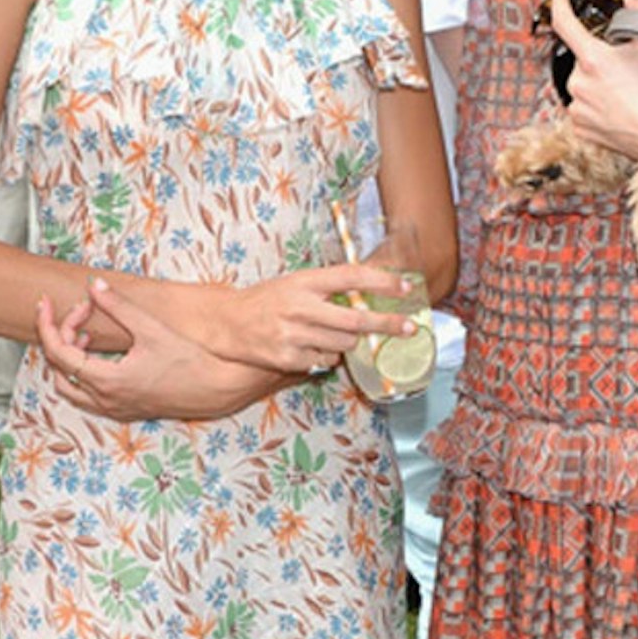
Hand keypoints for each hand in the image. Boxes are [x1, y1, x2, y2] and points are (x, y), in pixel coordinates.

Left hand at [37, 280, 280, 421]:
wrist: (219, 388)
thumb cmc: (190, 361)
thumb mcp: (151, 329)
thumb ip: (119, 306)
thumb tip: (95, 286)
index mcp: (108, 381)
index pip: (59, 352)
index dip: (47, 324)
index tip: (46, 303)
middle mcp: (107, 400)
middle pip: (60, 371)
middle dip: (61, 338)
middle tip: (79, 314)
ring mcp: (116, 409)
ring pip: (72, 388)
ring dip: (71, 359)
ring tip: (88, 333)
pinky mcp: (127, 410)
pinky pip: (90, 396)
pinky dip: (85, 373)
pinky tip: (104, 353)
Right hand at [217, 261, 423, 373]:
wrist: (227, 323)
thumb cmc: (268, 301)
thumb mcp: (296, 283)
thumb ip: (328, 289)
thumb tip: (372, 296)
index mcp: (304, 282)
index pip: (351, 277)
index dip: (382, 281)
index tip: (406, 286)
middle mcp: (300, 307)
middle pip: (356, 320)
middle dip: (387, 324)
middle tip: (410, 328)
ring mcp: (293, 335)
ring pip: (344, 345)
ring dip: (347, 342)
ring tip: (326, 333)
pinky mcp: (288, 359)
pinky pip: (326, 361)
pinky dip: (326, 356)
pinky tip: (308, 346)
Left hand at [550, 0, 637, 160]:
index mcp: (594, 59)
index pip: (564, 23)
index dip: (560, 4)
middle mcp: (579, 83)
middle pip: (581, 58)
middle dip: (598, 58)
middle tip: (625, 68)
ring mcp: (578, 108)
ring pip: (582, 84)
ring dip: (597, 82)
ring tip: (626, 92)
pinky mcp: (580, 128)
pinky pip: (583, 108)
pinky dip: (596, 104)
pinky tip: (618, 108)